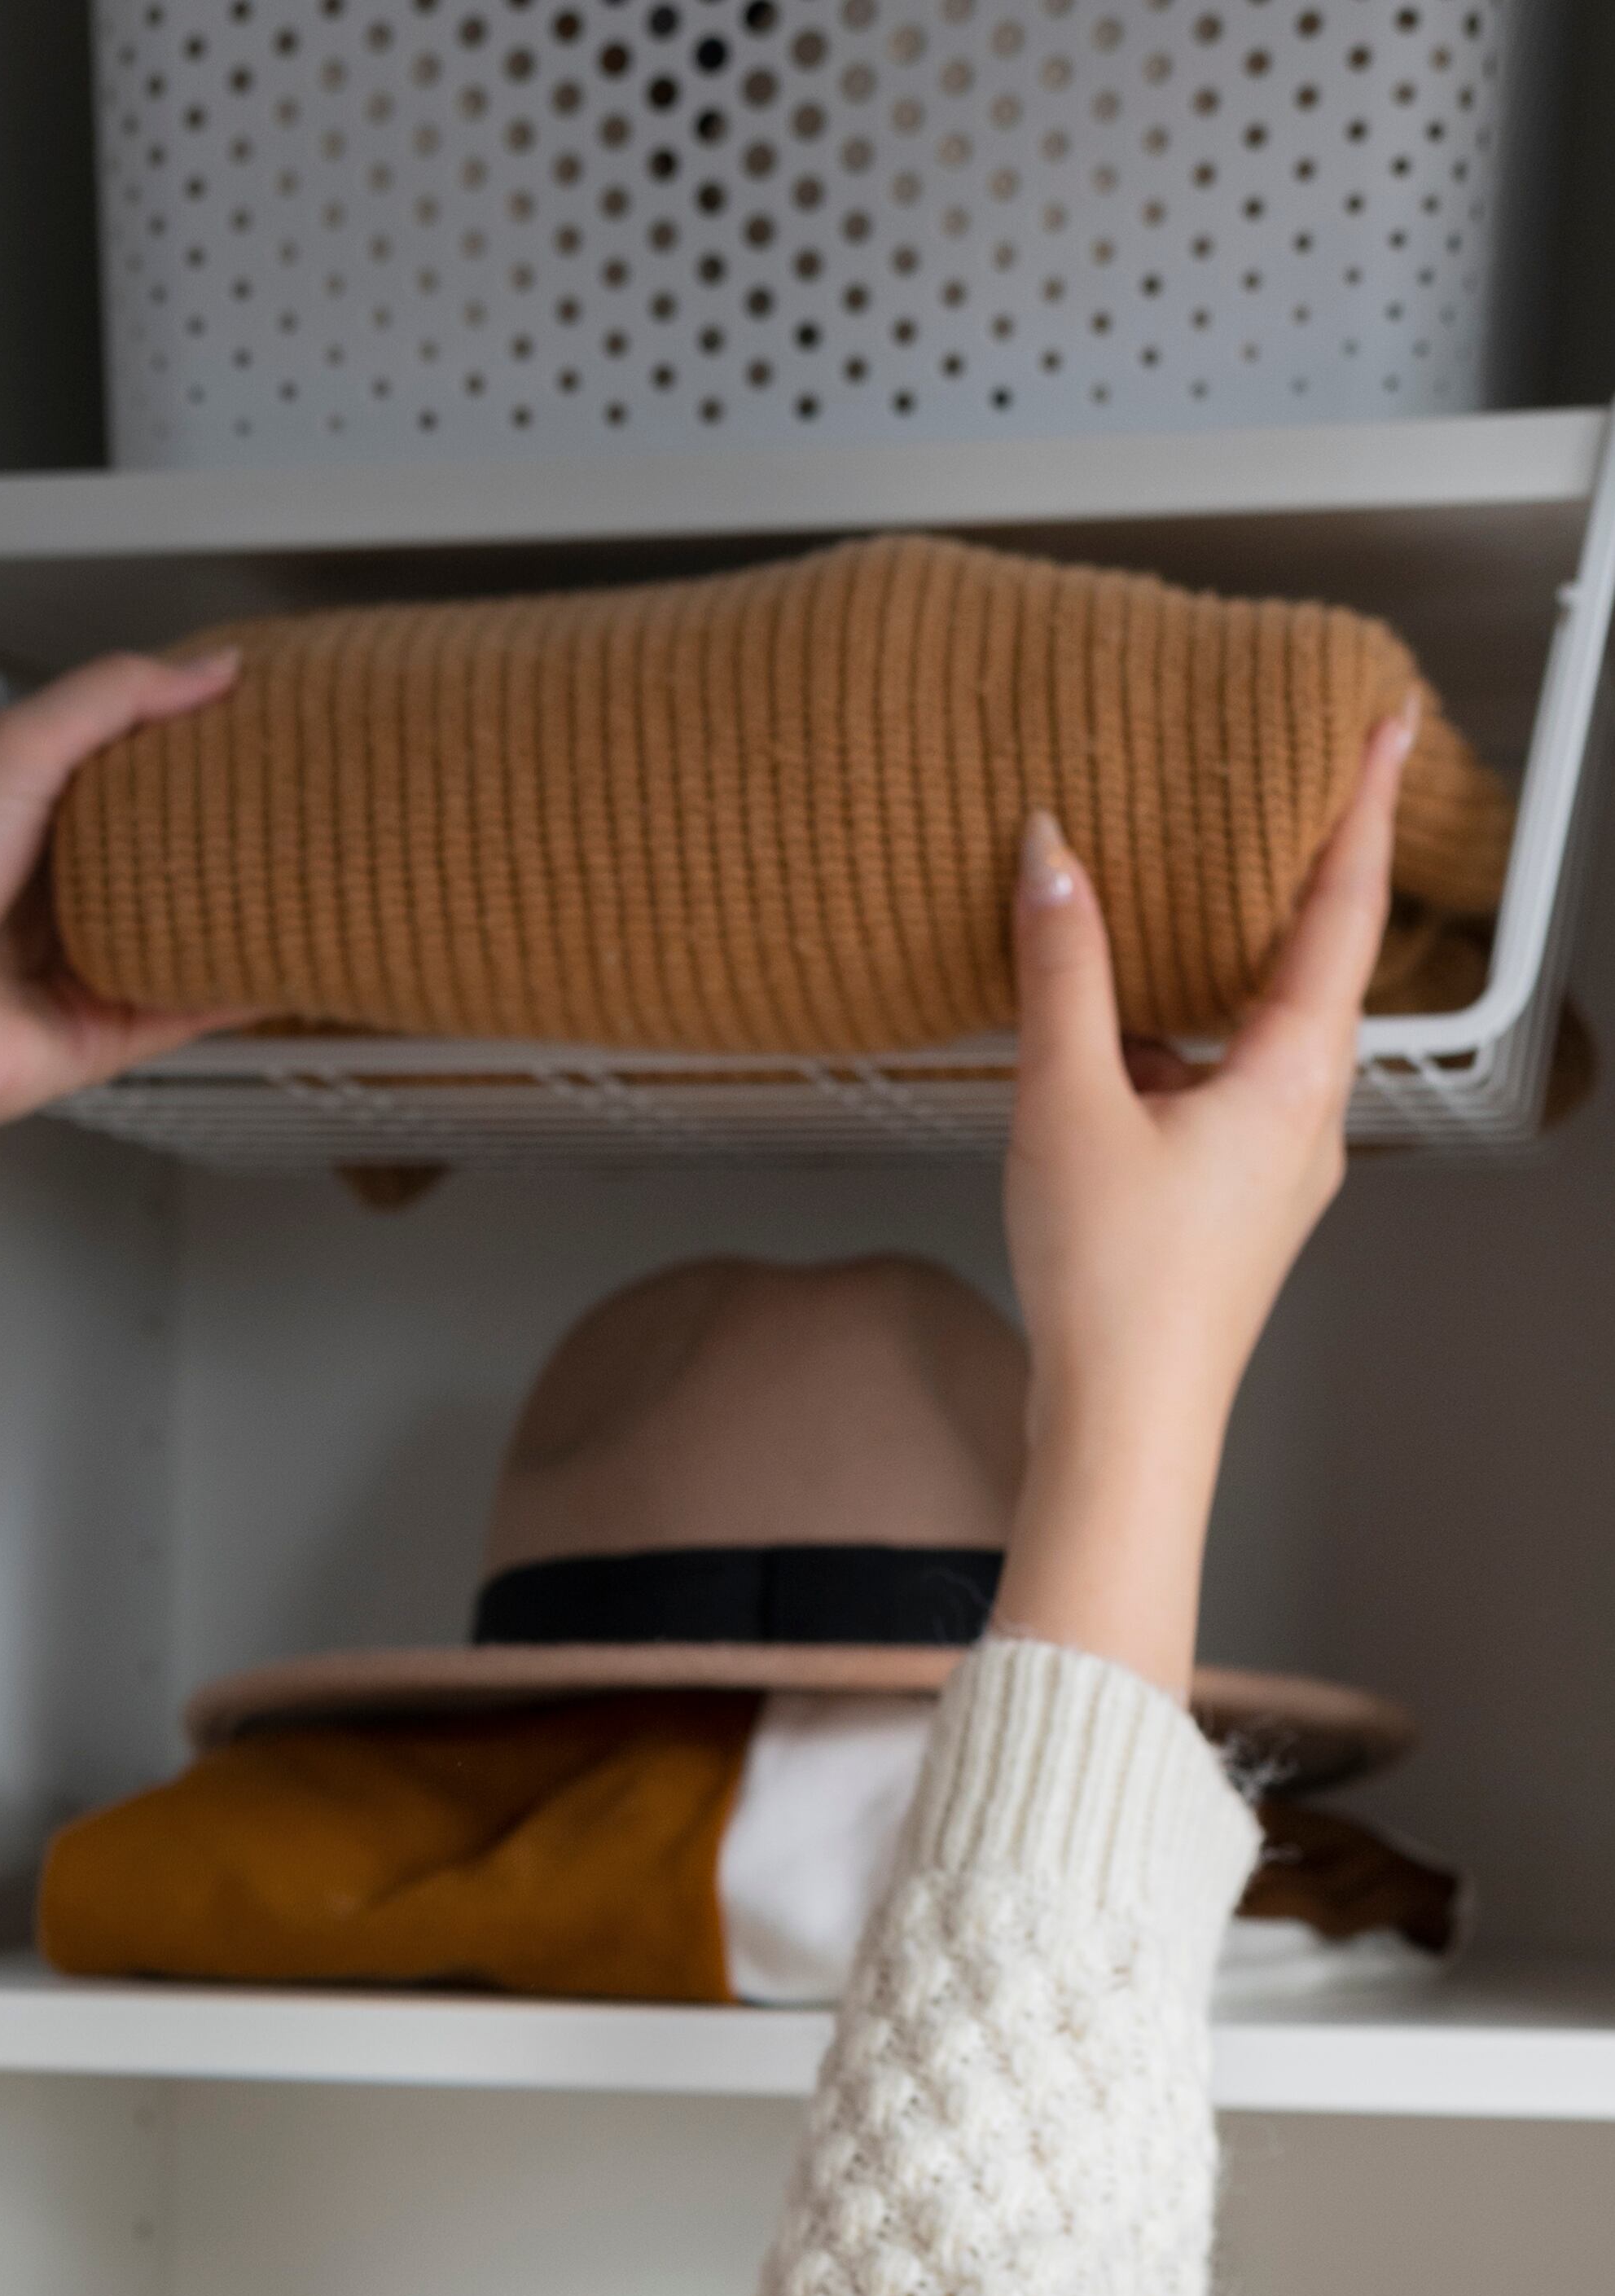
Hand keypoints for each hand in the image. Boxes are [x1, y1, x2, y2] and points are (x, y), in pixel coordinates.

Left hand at [0, 652, 242, 1332]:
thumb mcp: (15, 748)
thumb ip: (112, 697)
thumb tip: (211, 669)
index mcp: (23, 808)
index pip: (126, 761)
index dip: (188, 735)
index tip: (258, 715)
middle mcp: (52, 886)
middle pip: (163, 847)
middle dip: (226, 823)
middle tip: (295, 792)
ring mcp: (81, 961)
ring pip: (184, 927)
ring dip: (244, 903)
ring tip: (311, 866)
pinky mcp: (104, 1031)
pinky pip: (188, 1007)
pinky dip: (240, 987)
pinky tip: (290, 957)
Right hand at [992, 710, 1411, 1693]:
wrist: (1122, 1424)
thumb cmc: (1115, 1286)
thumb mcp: (1068, 1104)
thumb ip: (1064, 973)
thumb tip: (1055, 857)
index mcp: (1293, 1075)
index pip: (1341, 908)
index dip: (1359, 807)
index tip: (1383, 727)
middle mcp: (1303, 1116)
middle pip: (1305, 966)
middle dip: (1285, 880)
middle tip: (1274, 792)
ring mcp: (1271, 1167)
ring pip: (1248, 1034)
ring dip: (1207, 971)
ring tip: (1159, 906)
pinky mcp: (1228, 1206)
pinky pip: (1210, 1091)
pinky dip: (1168, 1047)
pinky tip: (1101, 1043)